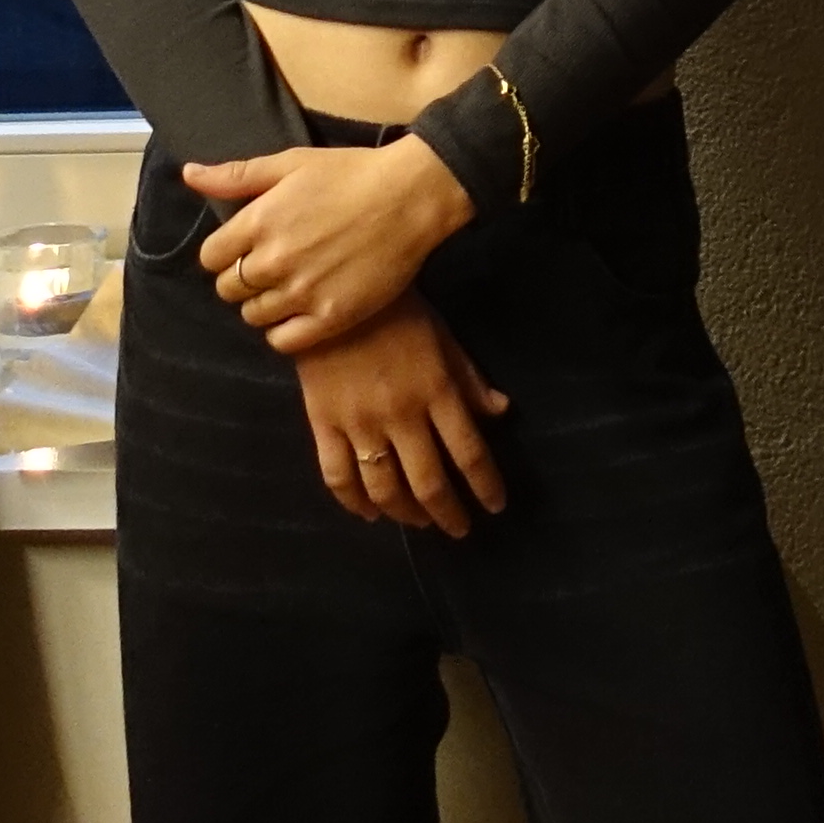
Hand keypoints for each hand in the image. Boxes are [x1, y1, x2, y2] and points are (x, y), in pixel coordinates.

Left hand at [184, 137, 474, 352]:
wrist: (410, 197)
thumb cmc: (351, 173)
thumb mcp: (290, 163)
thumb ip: (236, 175)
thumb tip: (189, 174)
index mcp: (258, 222)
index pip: (210, 257)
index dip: (224, 253)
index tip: (243, 248)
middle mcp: (273, 261)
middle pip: (229, 289)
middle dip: (242, 278)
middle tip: (268, 267)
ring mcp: (301, 292)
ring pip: (253, 316)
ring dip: (263, 304)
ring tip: (287, 287)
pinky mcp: (330, 317)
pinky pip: (283, 341)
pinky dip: (283, 331)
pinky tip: (298, 312)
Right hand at [294, 300, 512, 535]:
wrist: (333, 292)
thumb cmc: (398, 311)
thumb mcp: (444, 338)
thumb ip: (470, 379)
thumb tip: (501, 412)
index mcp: (436, 391)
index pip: (469, 453)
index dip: (486, 485)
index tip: (495, 506)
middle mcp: (401, 415)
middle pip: (429, 482)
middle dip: (449, 514)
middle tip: (460, 530)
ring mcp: (359, 423)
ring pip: (385, 488)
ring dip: (406, 514)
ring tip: (420, 522)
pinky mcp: (323, 423)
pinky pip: (337, 476)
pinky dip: (354, 503)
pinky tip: (370, 513)